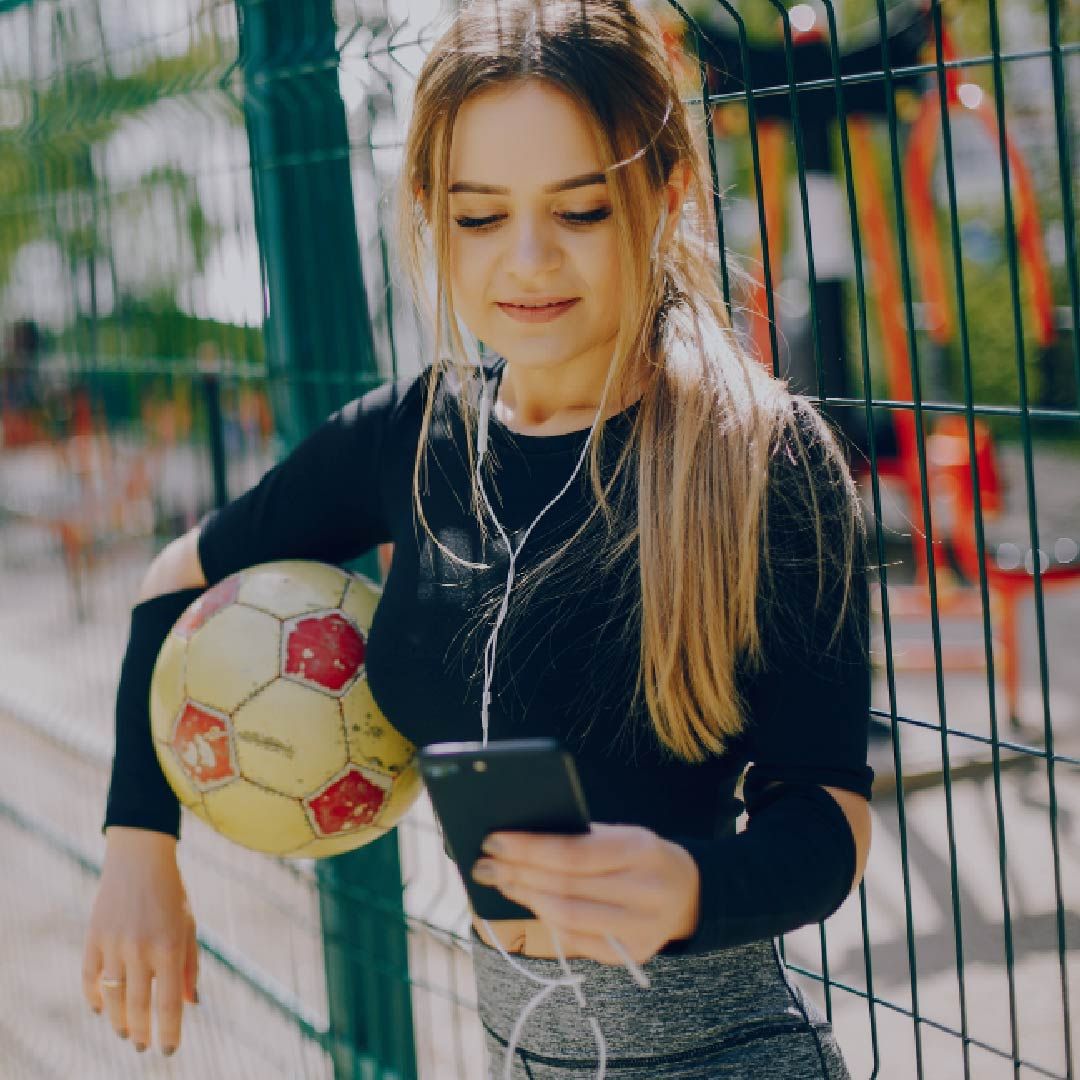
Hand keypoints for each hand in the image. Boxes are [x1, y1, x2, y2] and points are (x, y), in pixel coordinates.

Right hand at [82, 828, 198, 1055]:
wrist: (140, 858)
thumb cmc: (172, 894)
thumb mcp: (189, 925)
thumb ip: (189, 965)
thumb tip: (192, 1004)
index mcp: (170, 946)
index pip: (169, 1002)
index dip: (169, 1031)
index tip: (168, 1050)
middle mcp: (140, 948)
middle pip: (137, 1007)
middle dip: (142, 1033)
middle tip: (144, 1045)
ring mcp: (113, 944)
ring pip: (111, 999)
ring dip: (118, 1022)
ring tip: (126, 1033)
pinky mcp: (93, 939)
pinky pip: (89, 979)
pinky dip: (94, 998)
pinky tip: (101, 1009)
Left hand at [472, 823, 699, 966]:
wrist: (688, 892)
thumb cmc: (640, 856)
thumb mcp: (623, 834)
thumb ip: (581, 838)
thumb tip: (519, 839)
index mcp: (641, 849)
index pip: (574, 852)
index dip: (530, 848)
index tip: (494, 840)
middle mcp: (645, 891)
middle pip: (566, 886)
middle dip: (518, 873)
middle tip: (485, 864)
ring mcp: (641, 928)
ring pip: (568, 917)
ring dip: (526, 898)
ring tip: (501, 881)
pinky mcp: (632, 954)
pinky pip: (577, 941)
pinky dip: (548, 921)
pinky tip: (529, 904)